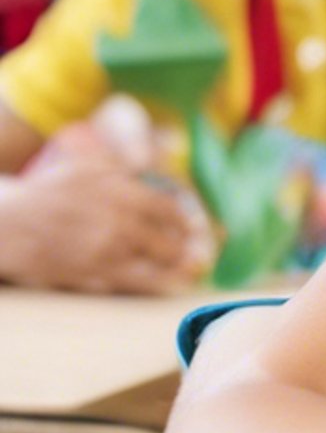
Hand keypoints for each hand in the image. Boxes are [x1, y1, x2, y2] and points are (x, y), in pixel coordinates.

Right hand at [0, 161, 209, 293]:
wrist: (7, 223)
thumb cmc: (50, 192)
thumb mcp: (90, 167)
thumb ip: (128, 164)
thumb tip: (170, 146)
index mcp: (123, 192)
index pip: (172, 210)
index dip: (189, 222)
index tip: (196, 229)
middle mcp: (121, 221)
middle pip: (172, 241)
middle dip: (188, 249)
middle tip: (198, 254)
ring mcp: (108, 250)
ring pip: (160, 265)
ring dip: (181, 269)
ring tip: (193, 271)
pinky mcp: (93, 274)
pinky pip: (137, 284)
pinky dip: (159, 285)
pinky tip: (170, 286)